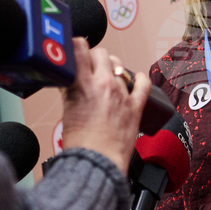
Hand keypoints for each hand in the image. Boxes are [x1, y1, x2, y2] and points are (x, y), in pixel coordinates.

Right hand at [62, 38, 150, 173]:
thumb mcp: (67, 111)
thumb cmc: (81, 145)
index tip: (73, 49)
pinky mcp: (136, 106)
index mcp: (83, 84)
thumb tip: (69, 78)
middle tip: (88, 68)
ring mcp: (122, 94)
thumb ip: (69, 90)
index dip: (75, 45)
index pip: (79, 48)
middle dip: (93, 57)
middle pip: (101, 53)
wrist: (97, 164)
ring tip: (106, 78)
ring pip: (119, 65)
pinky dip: (139, 78)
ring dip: (112, 68)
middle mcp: (104, 84)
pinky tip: (135, 78)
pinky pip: (143, 82)